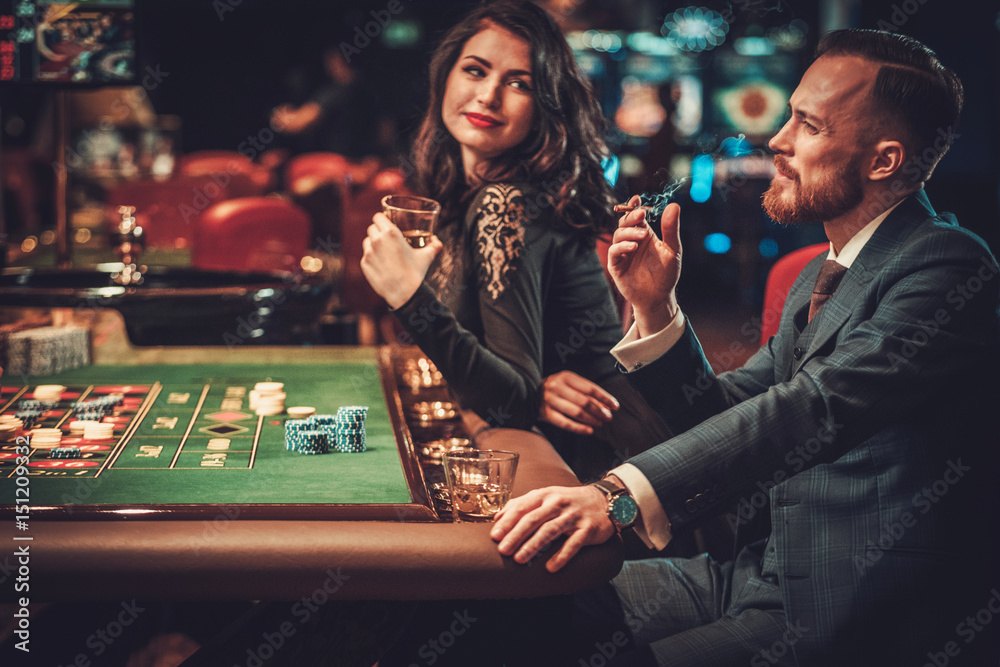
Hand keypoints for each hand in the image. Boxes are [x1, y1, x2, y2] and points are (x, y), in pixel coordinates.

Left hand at [360, 212, 442, 308]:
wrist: (405, 293)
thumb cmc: (416, 273)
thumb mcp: (427, 256)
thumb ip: (434, 246)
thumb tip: (437, 242)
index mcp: (390, 233)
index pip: (378, 217)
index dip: (381, 219)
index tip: (385, 222)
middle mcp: (377, 241)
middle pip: (371, 228)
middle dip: (377, 231)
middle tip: (385, 238)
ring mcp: (368, 253)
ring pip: (367, 241)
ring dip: (372, 243)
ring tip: (383, 251)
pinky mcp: (364, 264)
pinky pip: (365, 256)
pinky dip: (371, 258)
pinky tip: (381, 264)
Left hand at [490, 485, 614, 572]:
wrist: (604, 501)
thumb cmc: (568, 501)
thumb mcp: (546, 496)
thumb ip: (522, 504)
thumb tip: (497, 517)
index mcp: (545, 495)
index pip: (523, 507)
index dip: (507, 521)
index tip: (495, 536)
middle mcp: (558, 503)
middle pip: (534, 519)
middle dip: (516, 535)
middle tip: (503, 550)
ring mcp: (574, 516)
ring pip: (550, 530)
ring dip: (533, 545)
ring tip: (519, 559)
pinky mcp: (588, 529)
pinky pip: (574, 544)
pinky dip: (562, 556)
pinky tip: (550, 567)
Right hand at [540, 371, 618, 434]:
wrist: (527, 392)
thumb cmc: (553, 388)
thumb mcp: (567, 383)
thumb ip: (584, 391)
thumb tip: (605, 405)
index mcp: (565, 377)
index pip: (590, 388)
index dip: (604, 398)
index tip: (614, 406)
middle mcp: (557, 387)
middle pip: (584, 401)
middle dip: (599, 410)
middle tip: (608, 417)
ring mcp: (550, 401)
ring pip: (576, 412)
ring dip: (591, 419)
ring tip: (600, 423)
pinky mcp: (545, 413)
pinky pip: (565, 423)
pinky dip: (579, 428)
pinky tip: (589, 430)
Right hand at [608, 196, 681, 337]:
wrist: (659, 297)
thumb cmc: (666, 274)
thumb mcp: (672, 249)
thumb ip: (671, 229)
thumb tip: (674, 205)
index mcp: (644, 234)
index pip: (635, 216)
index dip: (633, 206)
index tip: (637, 199)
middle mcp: (631, 241)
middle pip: (624, 222)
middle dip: (631, 216)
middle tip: (641, 215)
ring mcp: (622, 253)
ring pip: (618, 234)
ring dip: (629, 232)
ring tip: (643, 237)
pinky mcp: (616, 265)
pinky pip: (614, 251)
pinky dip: (622, 247)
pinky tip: (633, 247)